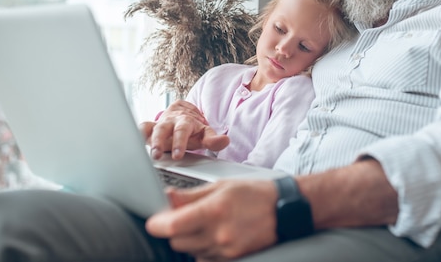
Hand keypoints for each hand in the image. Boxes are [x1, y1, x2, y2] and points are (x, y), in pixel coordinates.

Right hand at [140, 100, 229, 159]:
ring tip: (140, 152)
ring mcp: (158, 125)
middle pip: (162, 129)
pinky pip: (140, 128)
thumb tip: (225, 141)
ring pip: (148, 128)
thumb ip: (214, 139)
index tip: (177, 155)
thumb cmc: (192, 129)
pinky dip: (135, 134)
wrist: (181, 114)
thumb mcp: (204, 134)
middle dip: (158, 142)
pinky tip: (130, 143)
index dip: (179, 142)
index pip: (182, 131)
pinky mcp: (148, 129)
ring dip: (143, 139)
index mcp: (184, 122)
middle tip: (157, 155)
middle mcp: (169, 122)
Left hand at [146, 179, 278, 260]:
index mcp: (214, 210)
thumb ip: (192, 195)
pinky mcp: (233, 260)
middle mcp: (219, 234)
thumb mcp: (222, 186)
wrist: (285, 210)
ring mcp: (226, 250)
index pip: (173, 226)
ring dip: (190, 240)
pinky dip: (203, 249)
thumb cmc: (255, 194)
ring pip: (191, 252)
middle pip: (178, 242)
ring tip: (204, 225)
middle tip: (180, 218)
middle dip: (173, 231)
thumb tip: (168, 198)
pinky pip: (206, 259)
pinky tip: (213, 236)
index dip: (158, 224)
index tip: (155, 220)